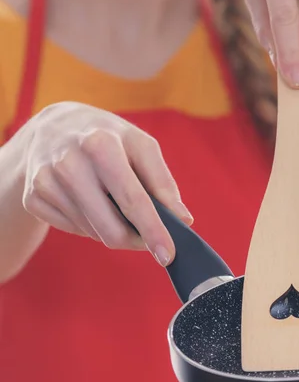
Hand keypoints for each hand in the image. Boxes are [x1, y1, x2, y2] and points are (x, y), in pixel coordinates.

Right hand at [20, 102, 192, 265]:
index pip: (132, 199)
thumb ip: (162, 182)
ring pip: (93, 233)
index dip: (153, 231)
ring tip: (112, 202)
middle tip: (147, 237)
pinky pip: (73, 230)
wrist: (53, 126)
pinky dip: (89, 224)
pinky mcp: (32, 197)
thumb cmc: (107, 136)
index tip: (167, 255)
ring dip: (111, 228)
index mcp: (101, 144)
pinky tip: (88, 200)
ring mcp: (45, 181)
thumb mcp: (139, 145)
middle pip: (110, 228)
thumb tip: (183, 220)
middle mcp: (69, 163)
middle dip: (135, 240)